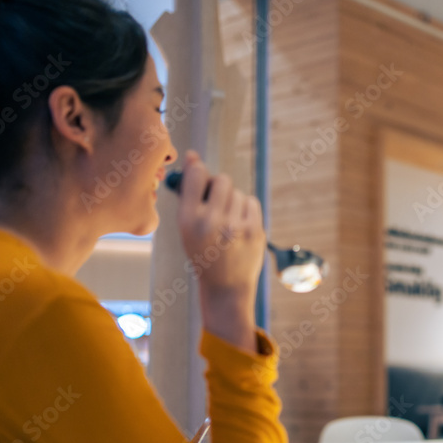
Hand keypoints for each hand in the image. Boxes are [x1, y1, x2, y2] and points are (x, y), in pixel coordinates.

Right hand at [177, 151, 265, 301]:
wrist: (225, 286)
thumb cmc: (202, 251)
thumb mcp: (187, 226)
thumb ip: (189, 191)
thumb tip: (193, 155)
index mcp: (188, 220)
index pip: (196, 175)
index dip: (200, 171)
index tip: (200, 177)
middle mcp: (211, 222)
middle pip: (222, 180)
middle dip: (220, 187)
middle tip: (217, 203)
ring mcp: (235, 227)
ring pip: (238, 193)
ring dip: (233, 202)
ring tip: (227, 223)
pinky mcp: (255, 231)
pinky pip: (251, 202)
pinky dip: (246, 210)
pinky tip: (239, 226)